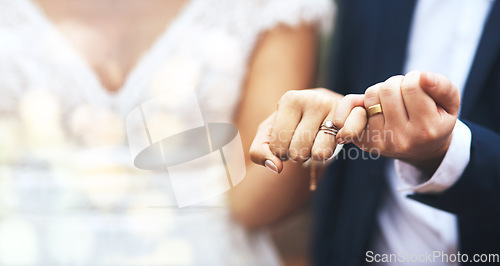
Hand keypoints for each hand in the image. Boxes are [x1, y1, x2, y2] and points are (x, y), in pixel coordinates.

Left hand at [249, 88, 343, 172]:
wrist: (322, 105)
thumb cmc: (290, 123)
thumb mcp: (268, 134)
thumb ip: (259, 152)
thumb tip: (277, 168)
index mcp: (289, 100)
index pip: (278, 148)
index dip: (280, 153)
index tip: (286, 140)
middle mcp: (313, 99)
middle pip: (298, 153)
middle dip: (298, 155)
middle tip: (302, 142)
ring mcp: (336, 106)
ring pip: (320, 154)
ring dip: (317, 155)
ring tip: (316, 140)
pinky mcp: (355, 114)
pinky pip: (346, 141)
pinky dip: (342, 145)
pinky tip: (337, 139)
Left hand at [335, 71, 459, 174]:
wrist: (421, 150)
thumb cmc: (436, 120)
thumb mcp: (450, 105)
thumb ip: (442, 87)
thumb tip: (423, 76)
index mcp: (426, 129)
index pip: (412, 86)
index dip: (415, 77)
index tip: (420, 84)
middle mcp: (401, 139)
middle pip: (388, 89)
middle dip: (397, 83)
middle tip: (405, 92)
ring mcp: (380, 141)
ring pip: (371, 95)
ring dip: (381, 90)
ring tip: (393, 100)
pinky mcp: (364, 140)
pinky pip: (350, 110)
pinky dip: (355, 103)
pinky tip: (366, 107)